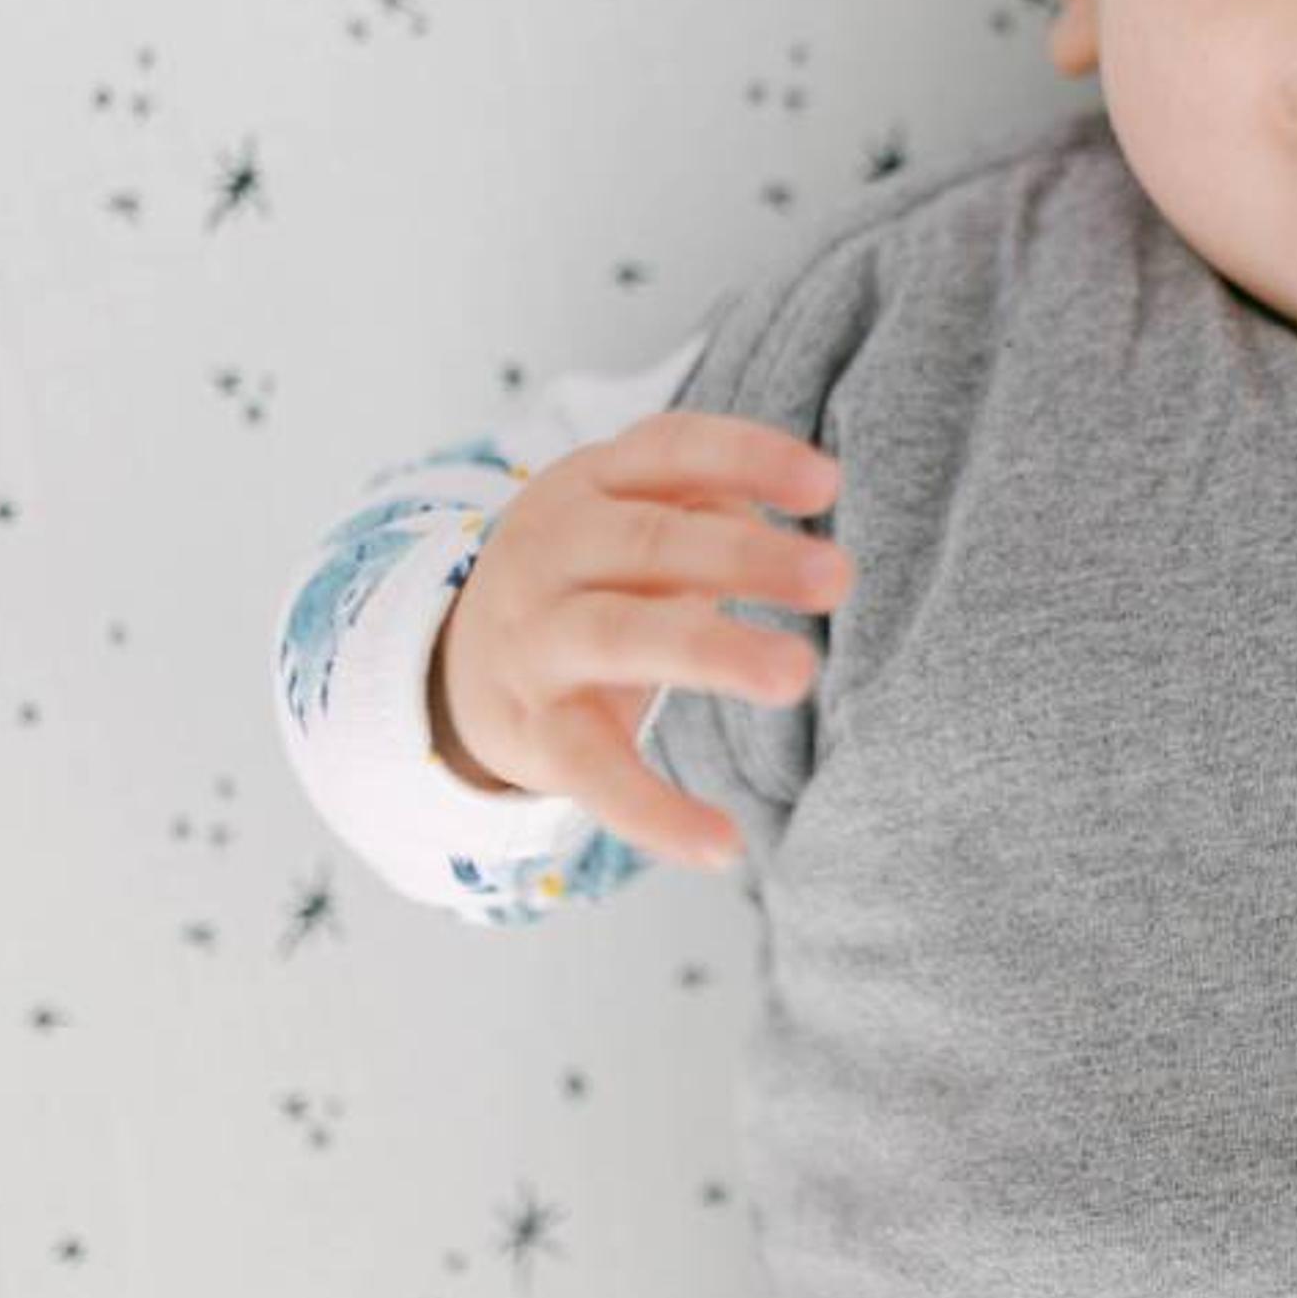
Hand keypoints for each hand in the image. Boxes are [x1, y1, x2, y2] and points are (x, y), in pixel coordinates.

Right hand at [430, 408, 853, 871]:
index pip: (670, 451)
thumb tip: (802, 525)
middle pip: (654, 542)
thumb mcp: (631, 515)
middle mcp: (554, 551)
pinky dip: (657, 813)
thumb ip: (710, 504)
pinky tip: (723, 846)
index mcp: (591, 483)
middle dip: (748, 557)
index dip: (747, 459)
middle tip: (839, 575)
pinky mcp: (533, 732)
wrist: (457, 661)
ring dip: (715, 651)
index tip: (826, 483)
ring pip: (623, 637)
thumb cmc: (593, 574)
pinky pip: (594, 772)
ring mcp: (537, 641)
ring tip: (799, 674)